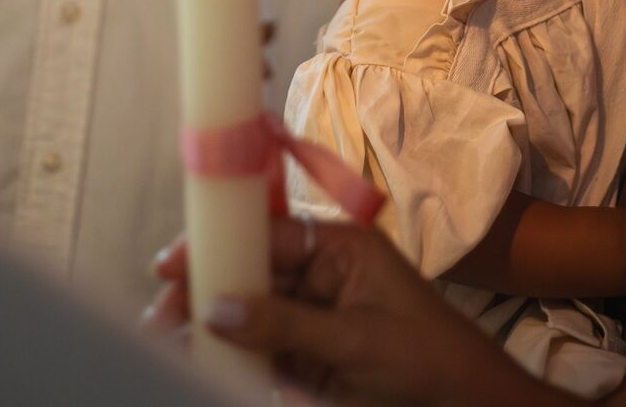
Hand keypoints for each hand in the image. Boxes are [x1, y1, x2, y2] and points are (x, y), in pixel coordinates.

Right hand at [147, 219, 570, 406]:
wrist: (467, 403)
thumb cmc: (425, 355)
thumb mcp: (355, 336)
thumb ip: (285, 322)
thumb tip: (216, 304)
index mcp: (342, 247)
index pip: (272, 235)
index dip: (223, 243)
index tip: (172, 261)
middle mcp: (325, 273)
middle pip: (254, 272)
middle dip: (207, 286)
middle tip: (159, 309)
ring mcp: (316, 316)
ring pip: (252, 312)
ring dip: (212, 323)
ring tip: (164, 338)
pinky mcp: (312, 355)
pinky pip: (263, 348)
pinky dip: (233, 355)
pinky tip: (200, 360)